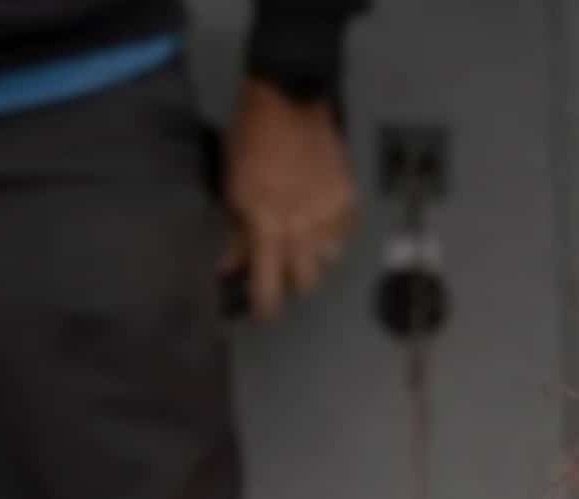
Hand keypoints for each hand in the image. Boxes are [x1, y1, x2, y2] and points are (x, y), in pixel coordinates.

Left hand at [223, 78, 357, 319]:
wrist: (289, 103)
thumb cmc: (250, 142)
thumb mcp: (231, 187)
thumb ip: (234, 231)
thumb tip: (229, 266)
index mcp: (267, 227)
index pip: (270, 287)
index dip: (266, 308)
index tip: (261, 313)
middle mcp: (303, 230)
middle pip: (306, 283)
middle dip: (291, 282)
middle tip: (279, 269)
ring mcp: (331, 217)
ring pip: (328, 260)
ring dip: (312, 257)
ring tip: (300, 239)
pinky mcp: (349, 202)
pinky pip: (344, 234)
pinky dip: (331, 234)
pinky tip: (319, 221)